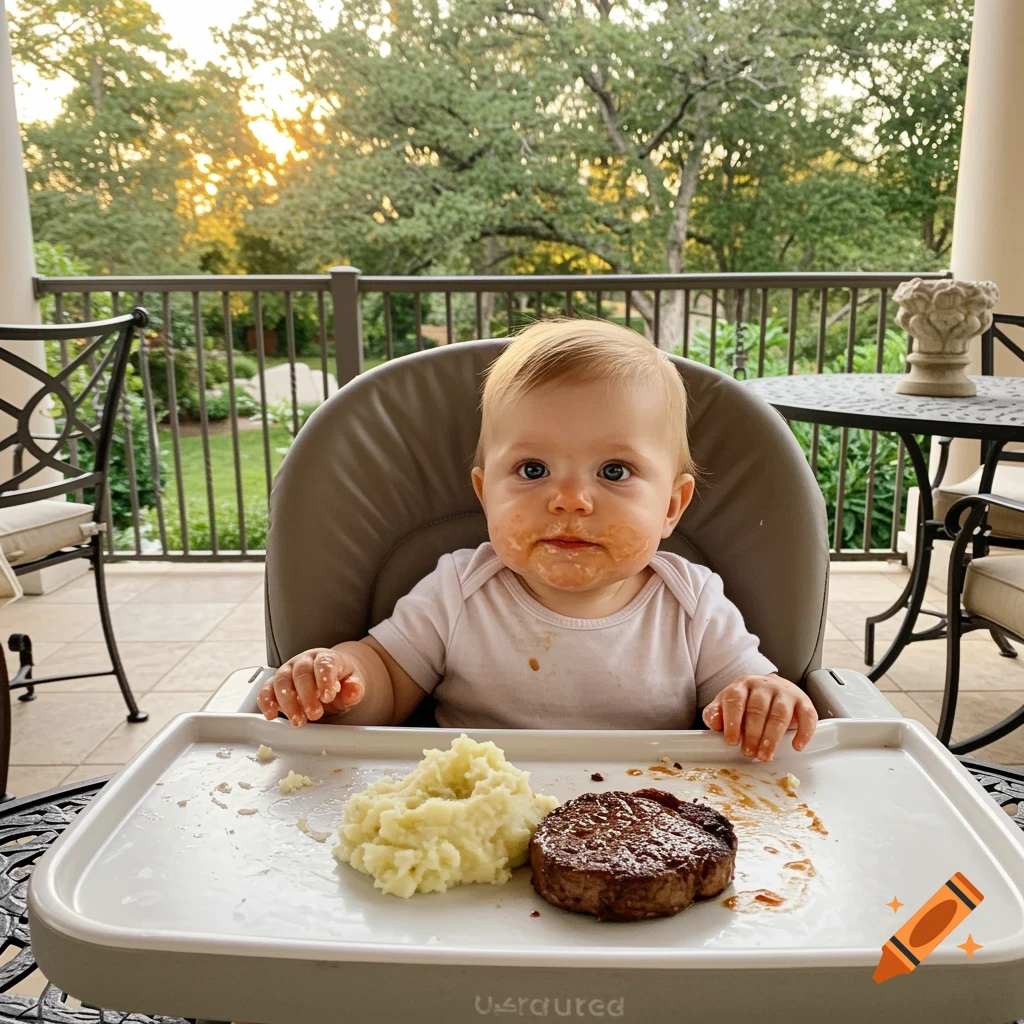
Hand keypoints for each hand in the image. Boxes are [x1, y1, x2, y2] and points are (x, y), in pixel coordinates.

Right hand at [257, 647, 365, 726]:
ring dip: (288, 702)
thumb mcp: (352, 684)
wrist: (329, 678)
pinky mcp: (275, 683)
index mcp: (325, 658)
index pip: (324, 664)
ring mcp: (288, 670)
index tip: (328, 696)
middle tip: (315, 714)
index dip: (324, 679)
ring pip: (282, 681)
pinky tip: (271, 714)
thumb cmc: (340, 681)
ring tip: (298, 720)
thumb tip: (353, 691)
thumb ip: (354, 688)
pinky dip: (265, 701)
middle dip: (307, 695)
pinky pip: (266, 689)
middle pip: (301, 673)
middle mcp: (304, 661)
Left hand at [701, 674, 816, 761]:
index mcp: (742, 685)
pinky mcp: (803, 701)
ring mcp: (785, 692)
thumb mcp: (726, 704)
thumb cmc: (747, 700)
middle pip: (758, 709)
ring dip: (772, 737)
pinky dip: (803, 732)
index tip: (731, 741)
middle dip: (753, 734)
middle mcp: (764, 686)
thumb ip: (716, 714)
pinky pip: (807, 716)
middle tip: (749, 753)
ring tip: (765, 755)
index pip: (736, 700)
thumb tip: (714, 723)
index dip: (732, 721)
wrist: (772, 686)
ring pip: (780, 714)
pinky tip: (796, 746)